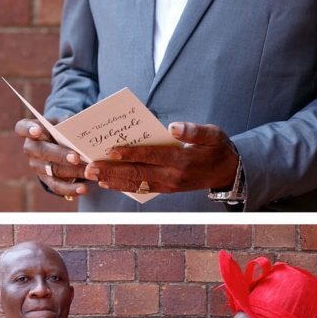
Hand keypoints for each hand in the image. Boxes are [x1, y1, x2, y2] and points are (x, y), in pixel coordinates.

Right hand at [14, 118, 87, 199]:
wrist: (59, 144)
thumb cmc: (60, 129)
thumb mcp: (63, 122)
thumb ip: (69, 123)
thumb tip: (84, 128)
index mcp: (30, 130)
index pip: (22, 128)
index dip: (28, 130)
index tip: (37, 131)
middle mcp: (30, 148)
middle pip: (42, 152)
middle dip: (60, 155)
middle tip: (76, 158)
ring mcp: (37, 165)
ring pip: (52, 170)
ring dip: (72, 172)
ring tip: (88, 173)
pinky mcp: (46, 179)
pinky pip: (56, 186)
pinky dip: (70, 188)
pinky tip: (83, 189)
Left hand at [83, 122, 237, 194]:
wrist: (227, 172)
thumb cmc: (217, 148)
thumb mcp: (213, 134)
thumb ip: (193, 131)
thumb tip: (173, 127)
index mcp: (182, 161)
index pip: (151, 156)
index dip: (130, 153)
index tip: (110, 150)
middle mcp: (172, 177)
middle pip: (137, 173)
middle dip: (111, 170)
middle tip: (89, 167)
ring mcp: (167, 186)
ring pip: (135, 184)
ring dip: (112, 180)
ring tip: (92, 176)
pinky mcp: (165, 190)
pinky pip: (140, 189)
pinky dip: (122, 186)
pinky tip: (107, 183)